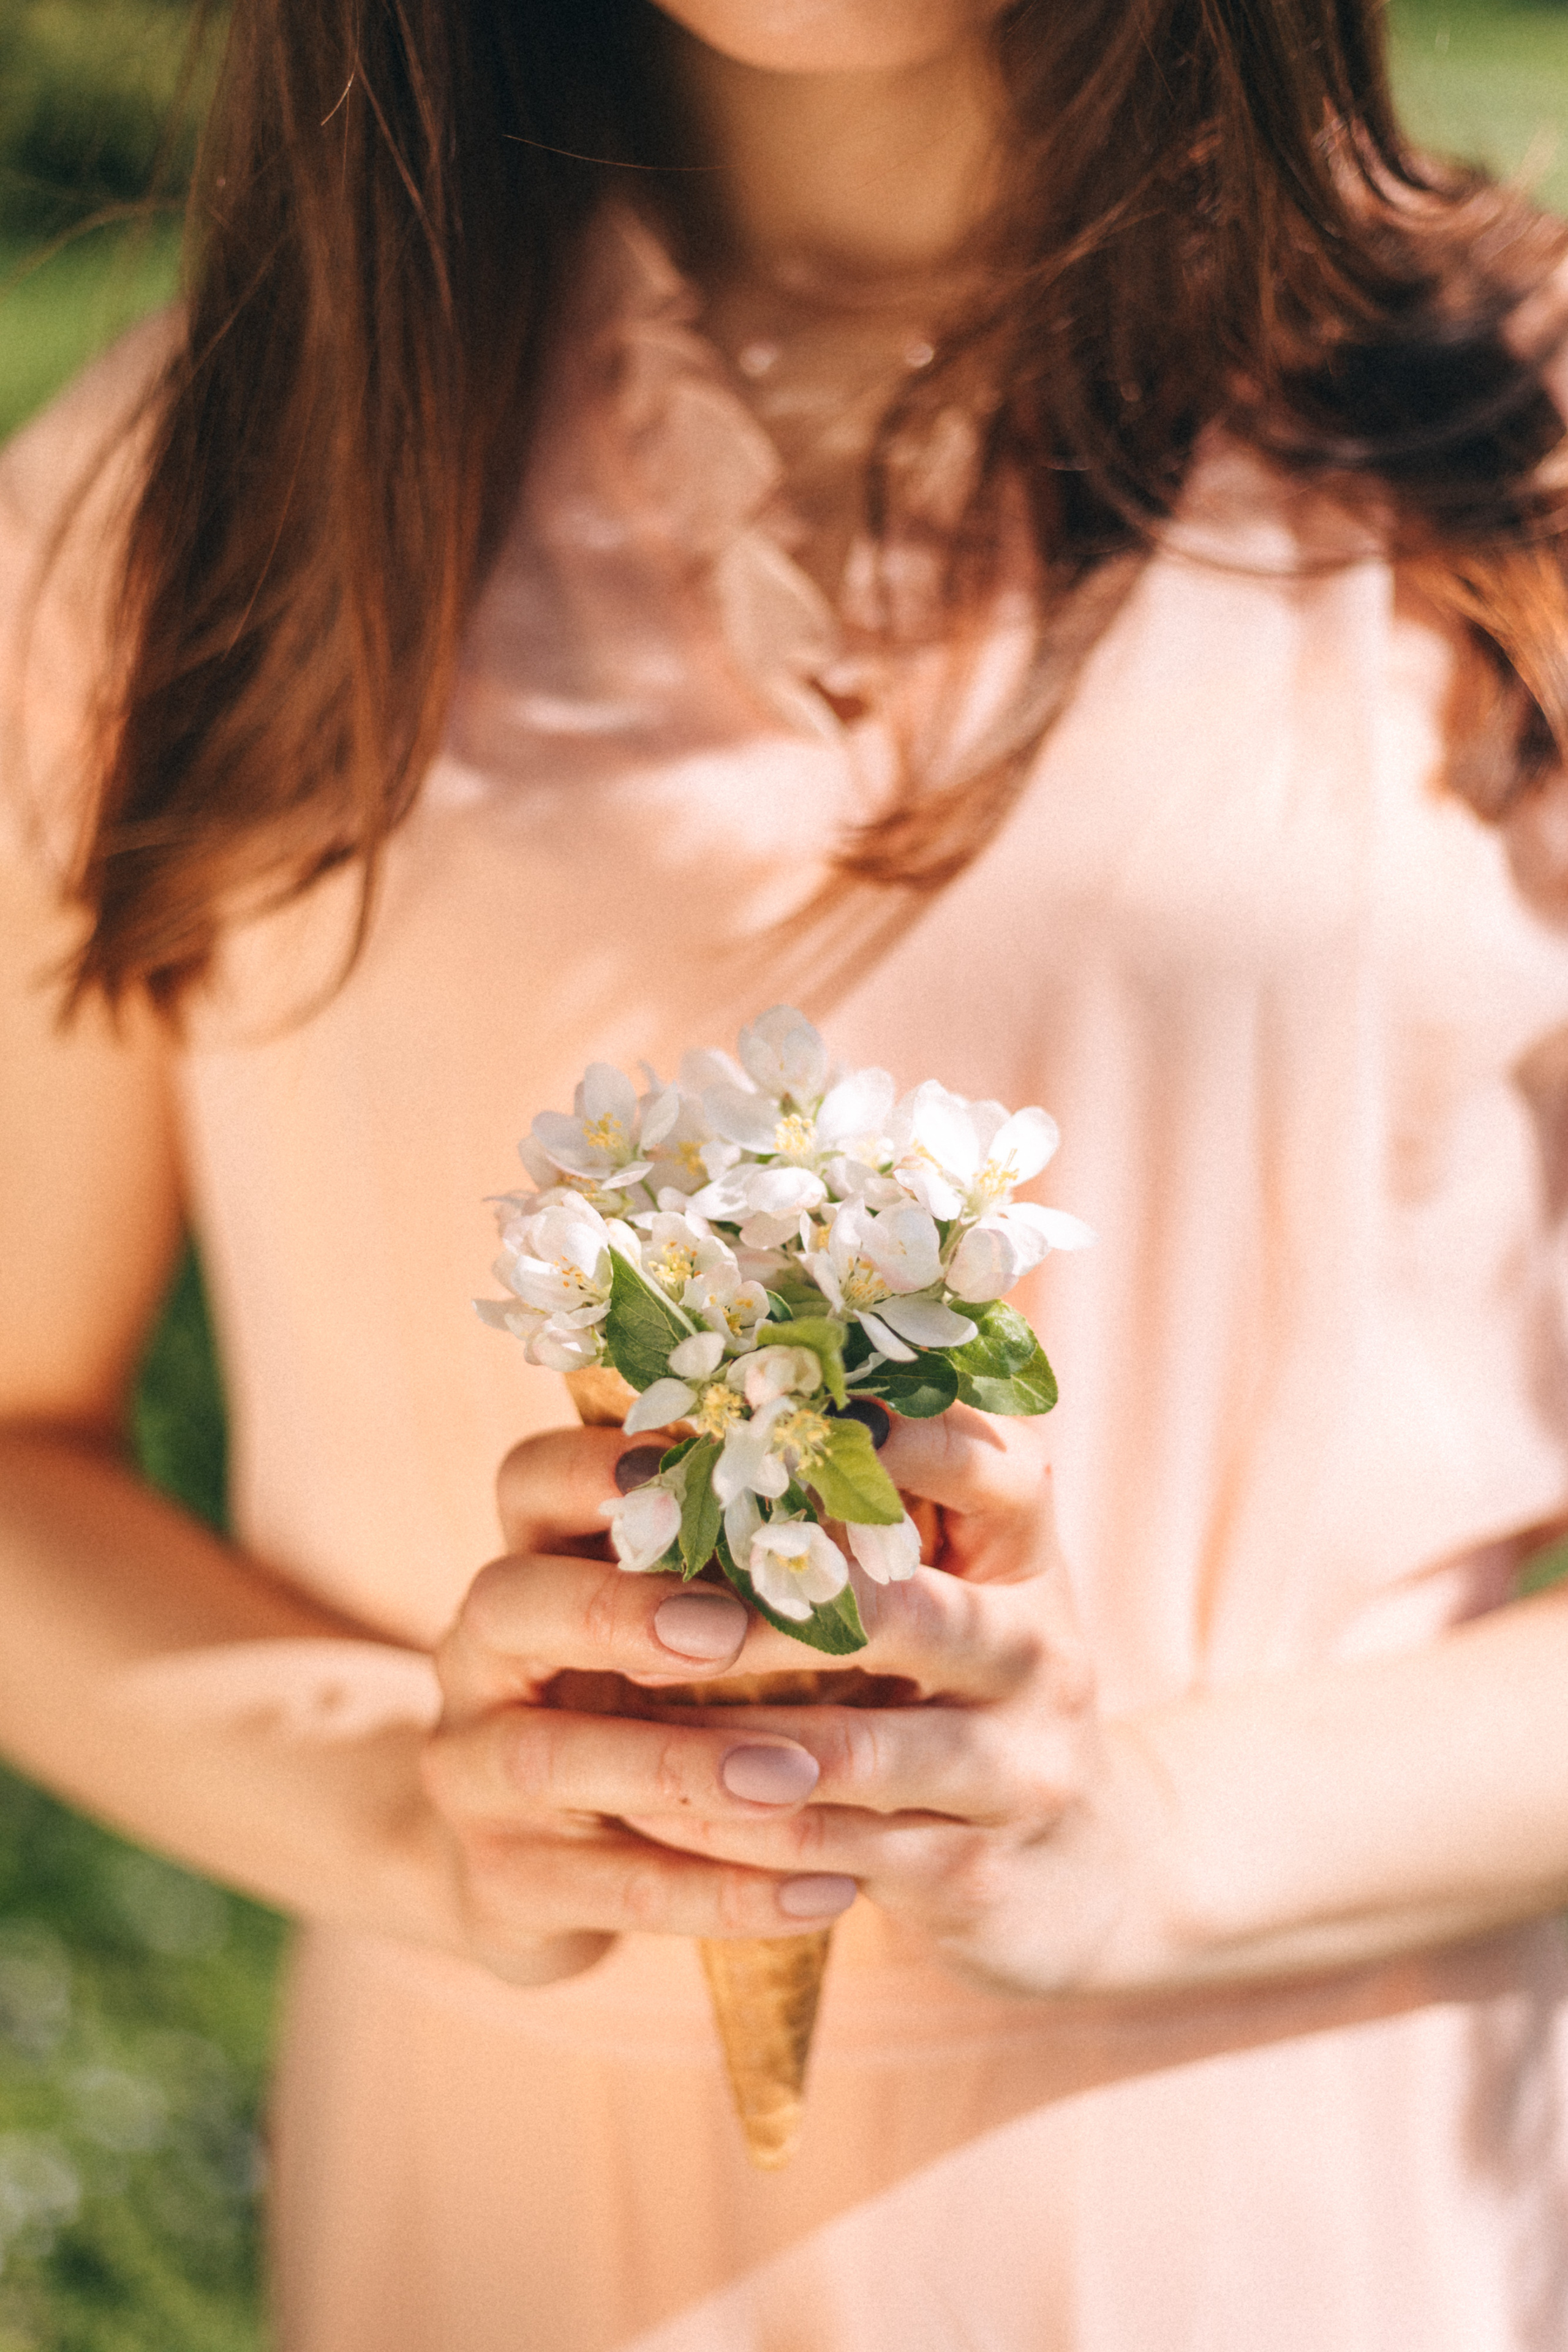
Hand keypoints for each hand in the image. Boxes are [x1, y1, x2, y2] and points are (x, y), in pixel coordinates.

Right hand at [420, 1427, 862, 1987]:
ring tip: (793, 1778)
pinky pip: (610, 1888)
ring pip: (547, 1758)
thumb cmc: (656, 1704)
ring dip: (677, 1766)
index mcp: (531, 1563)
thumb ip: (744, 1560)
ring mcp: (476, 1772)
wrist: (548, 1873)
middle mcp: (482, 1655)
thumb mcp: (681, 1620)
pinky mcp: (503, 1881)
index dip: (597, 1470)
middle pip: (509, 1602)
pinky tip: (826, 1893)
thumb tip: (881, 1489)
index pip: (530, 1481)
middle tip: (726, 1631)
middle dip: (618, 1611)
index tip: (690, 1472)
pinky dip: (722, 1893)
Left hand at [623, 1406, 1175, 1998]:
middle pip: (907, 1610)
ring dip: (732, 1728)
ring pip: (865, 1746)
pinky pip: (840, 1850)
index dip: (882, 1440)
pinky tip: (654, 1810)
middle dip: (770, 1601)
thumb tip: (717, 1385)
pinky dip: (740, 1830)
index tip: (752, 1427)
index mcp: (1026, 1547)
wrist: (1082, 1870)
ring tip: (624, 1701)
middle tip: (651, 1596)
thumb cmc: (970, 1684)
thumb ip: (874, 1493)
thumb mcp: (956, 1578)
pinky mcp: (976, 1870)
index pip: (985, 1463)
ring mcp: (1018, 1765)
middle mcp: (1039, 1647)